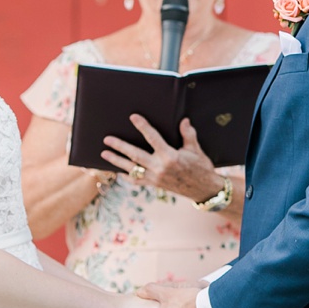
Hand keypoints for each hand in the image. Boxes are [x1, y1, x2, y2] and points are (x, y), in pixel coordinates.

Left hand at [102, 116, 221, 202]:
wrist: (203, 190)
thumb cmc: (201, 168)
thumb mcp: (196, 149)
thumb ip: (188, 134)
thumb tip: (183, 120)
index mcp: (170, 156)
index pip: (153, 138)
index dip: (143, 126)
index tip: (133, 117)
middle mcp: (160, 168)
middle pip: (135, 155)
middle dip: (120, 147)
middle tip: (107, 139)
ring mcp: (155, 178)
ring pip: (131, 169)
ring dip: (116, 161)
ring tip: (104, 154)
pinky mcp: (154, 185)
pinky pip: (136, 182)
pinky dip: (126, 177)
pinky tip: (116, 171)